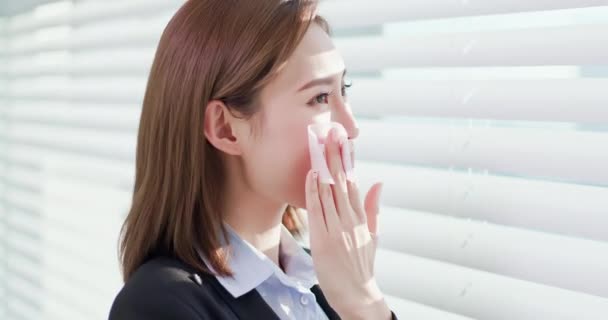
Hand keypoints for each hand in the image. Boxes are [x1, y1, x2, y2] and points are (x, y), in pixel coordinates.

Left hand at [305, 128, 390, 319]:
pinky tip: (312, 174)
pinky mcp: (323, 240)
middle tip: (332, 133)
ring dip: (324, 167)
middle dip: (336, 156)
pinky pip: (317, 210)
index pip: (353, 181)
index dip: (348, 160)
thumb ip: (373, 208)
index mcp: (361, 217)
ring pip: (329, 191)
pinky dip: (314, 191)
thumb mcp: (373, 234)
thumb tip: (378, 182)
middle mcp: (350, 219)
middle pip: (341, 181)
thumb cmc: (361, 265)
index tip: (345, 141)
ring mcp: (337, 229)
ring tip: (321, 145)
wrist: (357, 294)